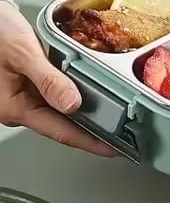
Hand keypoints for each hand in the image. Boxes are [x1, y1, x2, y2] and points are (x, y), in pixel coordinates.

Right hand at [0, 1, 116, 155]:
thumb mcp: (22, 52)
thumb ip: (48, 79)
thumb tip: (73, 104)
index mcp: (15, 107)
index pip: (61, 133)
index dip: (91, 143)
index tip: (114, 149)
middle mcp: (18, 106)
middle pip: (63, 125)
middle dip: (92, 131)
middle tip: (122, 136)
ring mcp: (22, 96)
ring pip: (60, 112)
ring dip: (85, 114)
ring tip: (113, 119)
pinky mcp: (26, 84)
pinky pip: (55, 96)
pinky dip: (75, 96)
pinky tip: (91, 94)